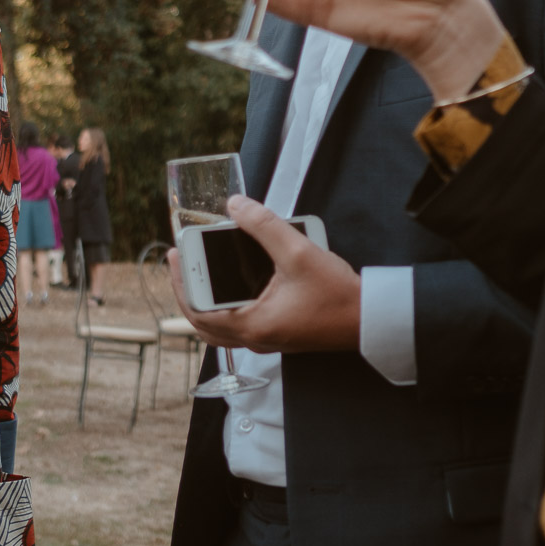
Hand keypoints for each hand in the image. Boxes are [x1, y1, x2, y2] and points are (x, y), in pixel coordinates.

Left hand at [167, 196, 359, 352]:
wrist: (371, 320)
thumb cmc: (338, 294)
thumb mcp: (298, 252)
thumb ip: (264, 226)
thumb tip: (236, 205)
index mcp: (253, 325)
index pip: (197, 312)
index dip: (179, 283)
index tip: (173, 255)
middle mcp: (256, 339)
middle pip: (203, 323)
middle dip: (188, 292)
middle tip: (183, 261)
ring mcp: (268, 340)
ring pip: (221, 328)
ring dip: (207, 302)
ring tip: (204, 270)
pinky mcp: (280, 335)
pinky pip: (241, 325)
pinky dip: (227, 307)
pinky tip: (237, 282)